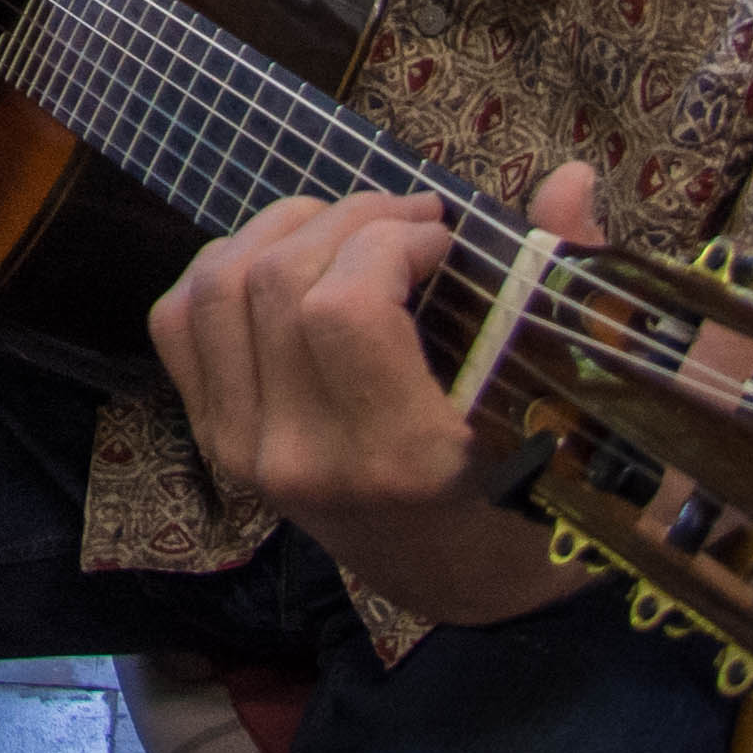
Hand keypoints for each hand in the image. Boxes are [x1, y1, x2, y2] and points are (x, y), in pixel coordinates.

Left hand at [150, 164, 610, 627]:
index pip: (344, 309)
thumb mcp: (565, 404)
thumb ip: (558, 284)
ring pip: (219, 288)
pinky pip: (181, 321)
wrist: (457, 575)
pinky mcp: (215, 441)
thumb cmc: (528, 484)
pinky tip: (288, 258)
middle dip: (347, 217)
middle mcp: (304, 462)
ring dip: (284, 228)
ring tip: (352, 226)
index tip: (442, 238)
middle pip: (278, 283)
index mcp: (400, 460)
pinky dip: (223, 266)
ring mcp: (246, 454)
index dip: (387, 241)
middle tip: (409, 218)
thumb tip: (572, 177)